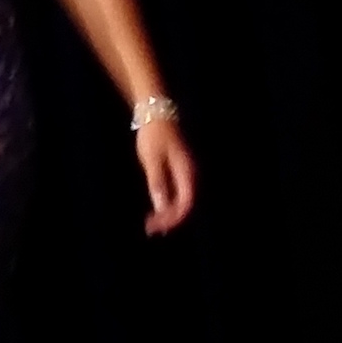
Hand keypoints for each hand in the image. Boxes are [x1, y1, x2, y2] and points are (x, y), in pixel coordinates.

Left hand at [134, 117, 196, 234]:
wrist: (156, 114)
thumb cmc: (153, 135)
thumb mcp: (151, 159)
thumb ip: (157, 182)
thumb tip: (162, 207)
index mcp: (187, 172)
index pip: (186, 203)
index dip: (173, 218)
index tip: (157, 226)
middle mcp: (191, 175)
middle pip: (185, 205)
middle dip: (170, 219)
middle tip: (150, 229)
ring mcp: (186, 173)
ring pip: (182, 200)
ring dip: (169, 214)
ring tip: (152, 225)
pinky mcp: (179, 171)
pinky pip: (178, 193)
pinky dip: (167, 204)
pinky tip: (157, 210)